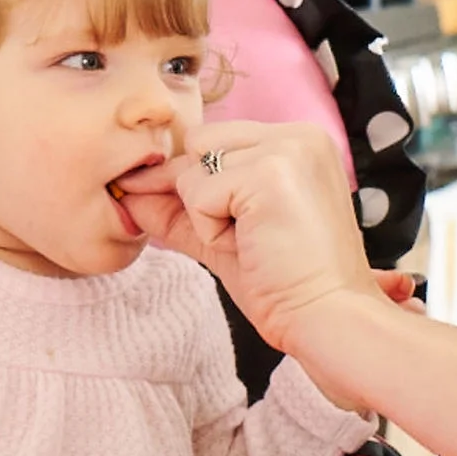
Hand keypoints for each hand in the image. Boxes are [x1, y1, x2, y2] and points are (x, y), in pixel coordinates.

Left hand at [115, 122, 379, 353]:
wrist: (328, 319)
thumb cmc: (287, 286)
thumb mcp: (226, 238)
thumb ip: (181, 211)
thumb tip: (128, 195)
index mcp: (299, 143)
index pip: (217, 141)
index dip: (195, 180)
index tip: (183, 210)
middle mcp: (298, 136)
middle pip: (199, 144)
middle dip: (202, 194)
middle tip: (245, 237)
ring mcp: (286, 150)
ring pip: (194, 168)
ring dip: (206, 215)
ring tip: (252, 242)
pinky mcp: (270, 174)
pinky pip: (198, 193)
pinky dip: (211, 230)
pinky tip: (251, 246)